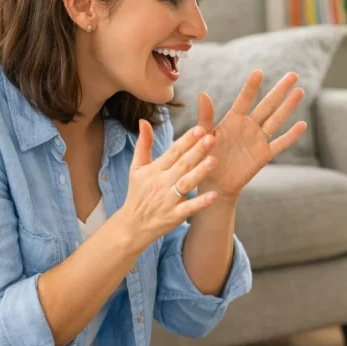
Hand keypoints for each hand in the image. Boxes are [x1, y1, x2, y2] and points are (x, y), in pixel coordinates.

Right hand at [120, 121, 217, 246]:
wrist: (133, 224)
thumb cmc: (138, 193)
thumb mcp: (137, 167)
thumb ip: (143, 144)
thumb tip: (144, 121)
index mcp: (155, 169)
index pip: (173, 152)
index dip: (186, 140)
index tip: (200, 129)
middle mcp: (162, 182)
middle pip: (182, 164)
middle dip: (197, 151)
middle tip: (212, 138)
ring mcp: (169, 199)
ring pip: (186, 183)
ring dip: (200, 172)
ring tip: (213, 161)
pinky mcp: (175, 215)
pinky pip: (189, 208)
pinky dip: (201, 202)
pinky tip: (213, 195)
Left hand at [196, 69, 306, 199]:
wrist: (213, 182)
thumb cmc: (204, 157)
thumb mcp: (202, 136)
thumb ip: (205, 116)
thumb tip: (202, 94)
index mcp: (233, 119)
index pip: (244, 99)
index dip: (251, 87)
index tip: (258, 72)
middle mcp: (248, 126)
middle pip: (267, 105)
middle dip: (280, 90)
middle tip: (293, 75)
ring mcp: (258, 140)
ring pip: (276, 120)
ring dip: (288, 106)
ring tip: (300, 91)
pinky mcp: (264, 155)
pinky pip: (280, 144)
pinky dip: (291, 136)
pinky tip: (302, 125)